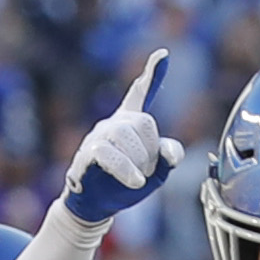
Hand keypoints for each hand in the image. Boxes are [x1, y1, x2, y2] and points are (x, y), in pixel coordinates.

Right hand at [63, 51, 184, 223]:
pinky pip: (109, 153)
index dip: (152, 75)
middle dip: (151, 151)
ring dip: (139, 161)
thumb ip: (169, 157)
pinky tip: (136, 182)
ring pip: (126, 135)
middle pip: (144, 122)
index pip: (140, 94)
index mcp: (130, 123)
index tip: (163, 54)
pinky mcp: (89, 152)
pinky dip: (126, 168)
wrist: (97, 204)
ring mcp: (100, 135)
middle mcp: (114, 123)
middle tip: (146, 172)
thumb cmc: (124, 184)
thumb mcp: (156, 173)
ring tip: (137, 180)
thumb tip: (170, 151)